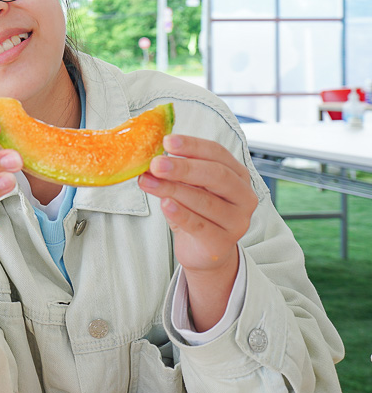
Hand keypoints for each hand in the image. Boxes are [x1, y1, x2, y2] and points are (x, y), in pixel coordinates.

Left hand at [137, 134, 256, 329]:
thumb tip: (151, 156)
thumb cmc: (196, 211)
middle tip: (156, 164)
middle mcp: (243, 196)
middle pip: (216, 176)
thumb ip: (178, 172)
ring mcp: (236, 221)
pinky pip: (199, 225)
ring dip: (173, 189)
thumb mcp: (189, 186)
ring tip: (147, 181)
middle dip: (183, 167)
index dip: (192, 146)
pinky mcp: (222, 243)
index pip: (217, 153)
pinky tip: (164, 204)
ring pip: (205, 201)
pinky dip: (180, 213)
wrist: (204, 251)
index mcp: (237, 175)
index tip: (167, 141)